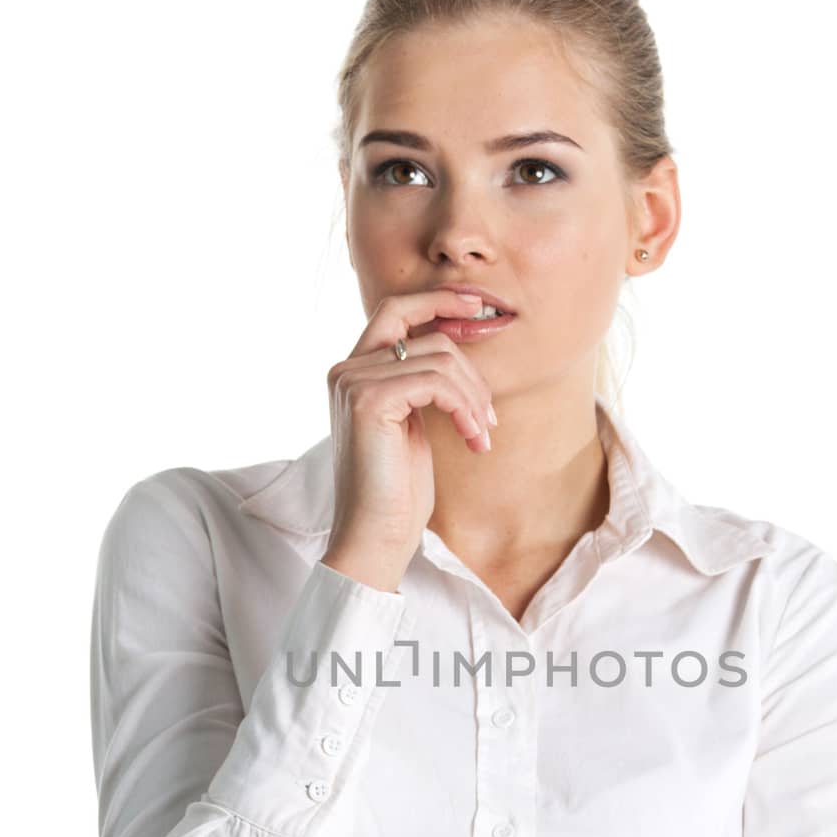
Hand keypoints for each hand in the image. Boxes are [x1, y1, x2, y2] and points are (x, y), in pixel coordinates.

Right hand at [322, 288, 499, 590]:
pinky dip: (466, 408)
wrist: (376, 536)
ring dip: (475, 398)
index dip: (437, 300)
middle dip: (470, 364)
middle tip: (490, 412)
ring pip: (439, 358)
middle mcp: (346, 369)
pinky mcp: (368, 400)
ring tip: (482, 435)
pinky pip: (437, 381)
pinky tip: (475, 440)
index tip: (476, 307)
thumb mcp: (413, 425)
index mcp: (353, 371)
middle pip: (426, 333)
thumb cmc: (398, 491)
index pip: (395, 311)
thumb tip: (456, 350)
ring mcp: (353, 382)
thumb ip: (421, 385)